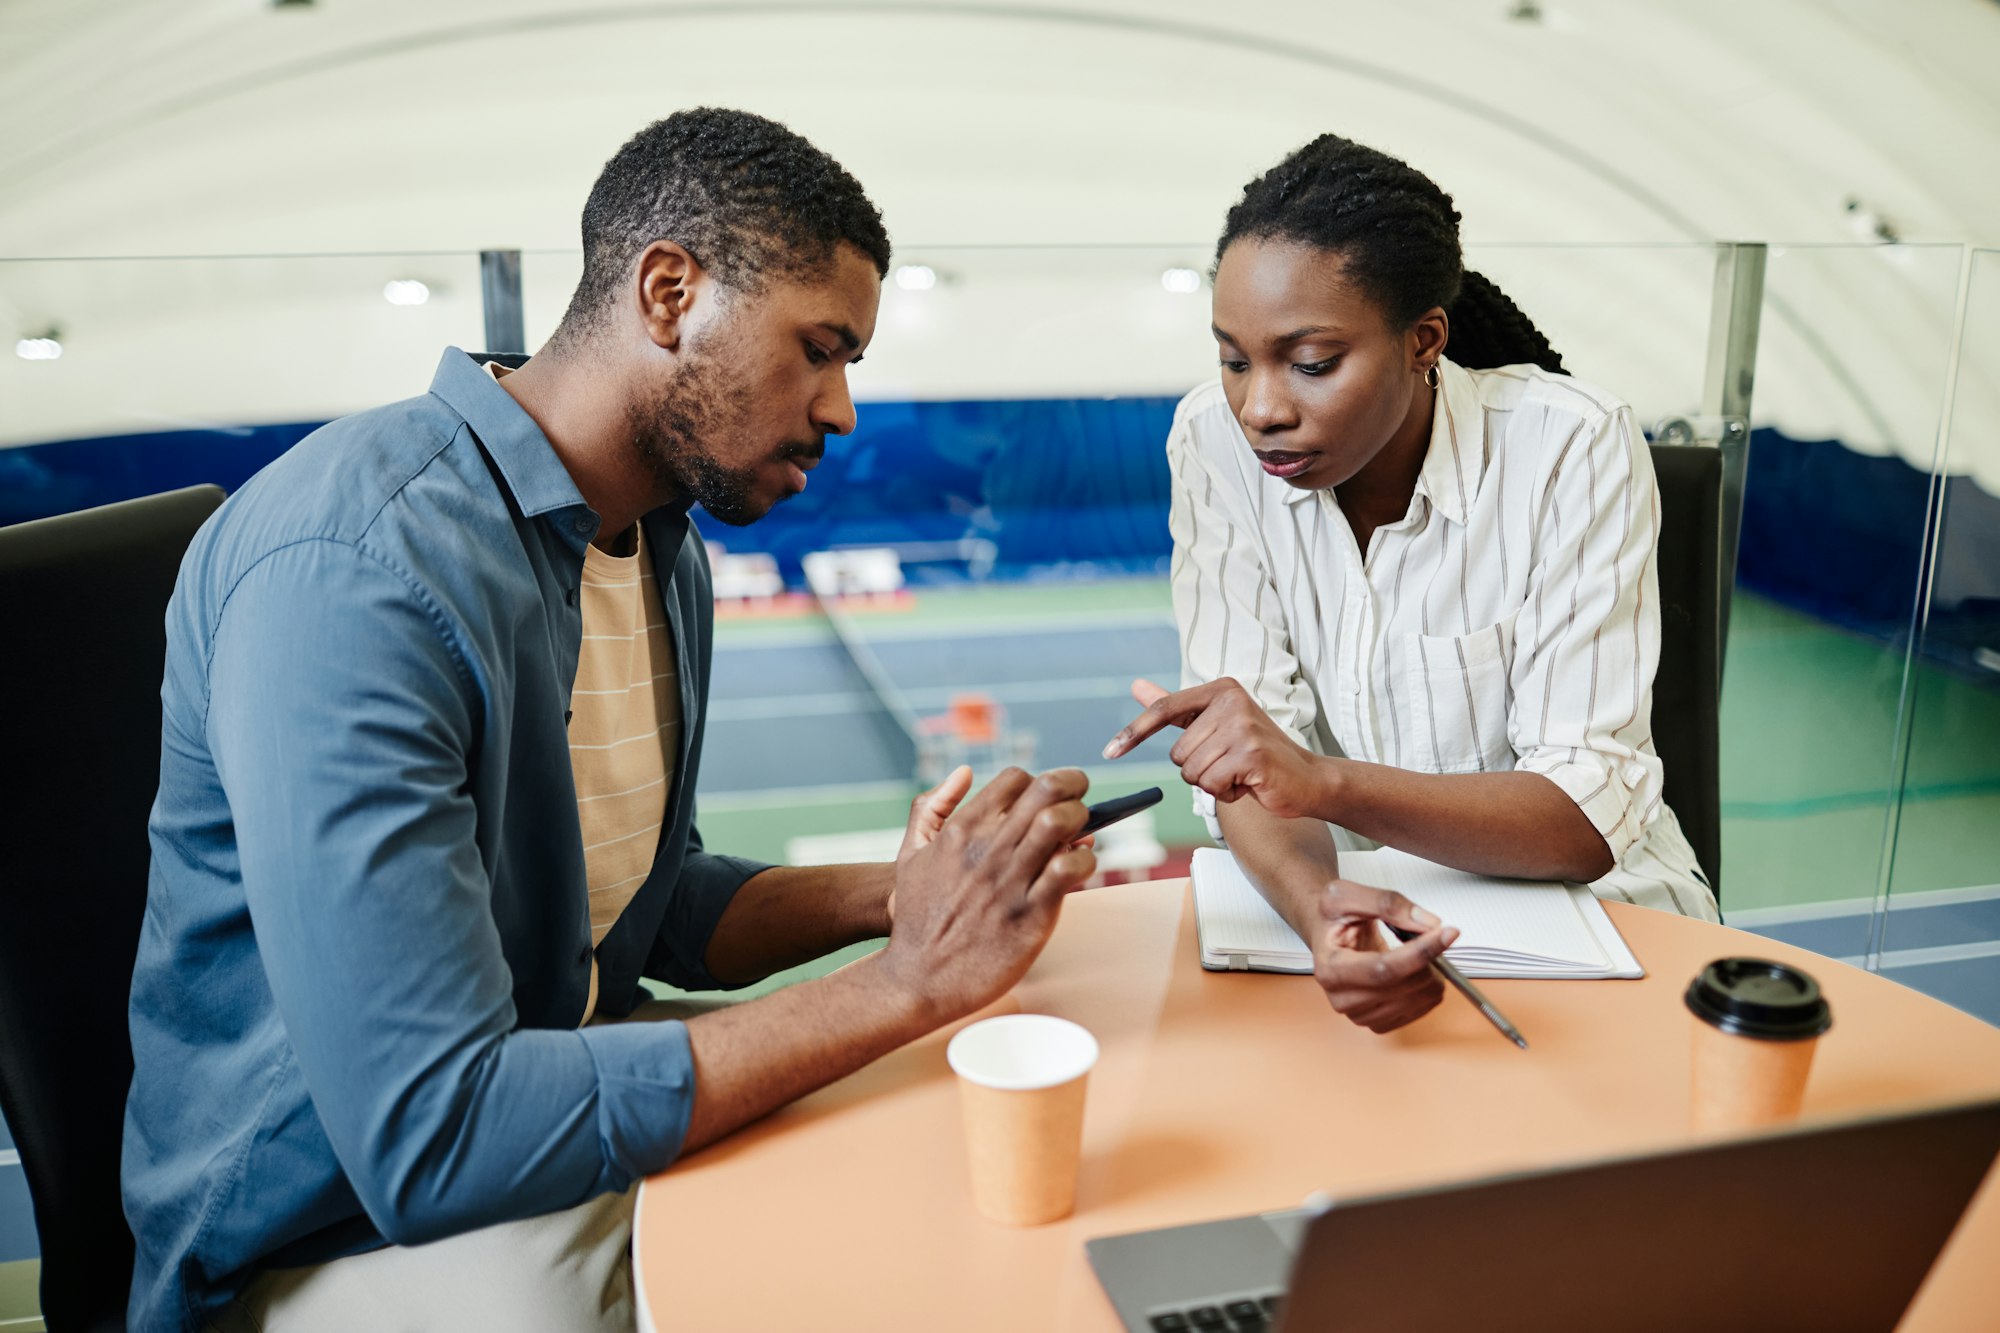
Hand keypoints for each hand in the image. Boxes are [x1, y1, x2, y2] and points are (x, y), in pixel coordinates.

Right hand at [880, 767, 1095, 1021]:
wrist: (918, 979)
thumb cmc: (916, 917)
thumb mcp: (909, 854)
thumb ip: (930, 808)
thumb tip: (963, 772)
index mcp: (961, 830)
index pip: (1017, 779)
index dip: (1038, 783)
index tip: (1046, 800)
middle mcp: (987, 849)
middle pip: (1047, 789)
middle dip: (1073, 787)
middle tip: (1079, 803)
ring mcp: (1010, 881)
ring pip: (1062, 822)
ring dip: (1081, 821)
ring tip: (1079, 838)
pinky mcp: (1031, 915)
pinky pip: (1070, 870)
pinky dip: (1085, 861)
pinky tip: (1078, 871)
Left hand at [1103, 678, 1328, 819]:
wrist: (1307, 779)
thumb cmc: (1257, 754)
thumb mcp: (1215, 725)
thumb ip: (1176, 709)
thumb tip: (1137, 686)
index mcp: (1221, 689)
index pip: (1164, 710)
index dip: (1134, 734)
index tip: (1109, 752)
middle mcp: (1231, 702)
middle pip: (1178, 753)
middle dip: (1200, 769)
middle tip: (1231, 764)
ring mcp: (1243, 727)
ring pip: (1192, 772)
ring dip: (1213, 782)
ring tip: (1241, 773)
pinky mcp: (1252, 754)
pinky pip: (1212, 785)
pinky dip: (1228, 793)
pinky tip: (1250, 783)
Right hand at [1311, 881, 1458, 1032]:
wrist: (1326, 934)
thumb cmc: (1332, 918)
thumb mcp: (1347, 894)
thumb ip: (1387, 903)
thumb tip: (1428, 924)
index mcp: (1330, 969)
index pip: (1384, 968)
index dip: (1420, 952)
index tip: (1447, 933)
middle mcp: (1342, 998)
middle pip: (1405, 986)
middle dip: (1430, 959)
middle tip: (1434, 935)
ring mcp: (1360, 1015)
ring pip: (1418, 999)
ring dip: (1431, 973)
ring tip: (1419, 951)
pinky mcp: (1378, 1022)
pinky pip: (1421, 1011)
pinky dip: (1428, 988)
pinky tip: (1417, 970)